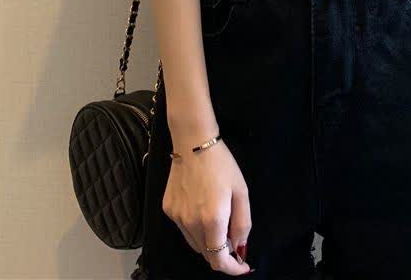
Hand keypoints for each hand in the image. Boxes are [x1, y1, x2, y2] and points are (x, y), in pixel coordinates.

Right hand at [162, 137, 252, 274]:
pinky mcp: (168, 209)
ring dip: (208, 242)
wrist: (194, 143)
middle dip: (222, 252)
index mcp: (212, 220)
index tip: (242, 266)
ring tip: (218, 220)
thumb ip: (242, 224)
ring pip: (194, 243)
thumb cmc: (222, 165)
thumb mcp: (241, 192)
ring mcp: (177, 217)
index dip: (232, 268)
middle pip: (207, 254)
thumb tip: (239, 248)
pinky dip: (195, 228)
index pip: (219, 260)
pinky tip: (201, 208)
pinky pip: (184, 228)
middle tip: (233, 237)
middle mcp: (191, 223)